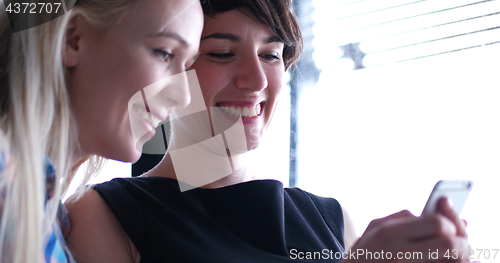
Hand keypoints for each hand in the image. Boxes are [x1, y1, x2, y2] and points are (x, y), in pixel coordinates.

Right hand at [342, 208, 470, 262]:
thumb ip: (403, 218)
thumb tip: (439, 214)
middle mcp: (398, 253)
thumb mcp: (374, 228)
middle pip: (450, 245)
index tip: (451, 229)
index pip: (437, 224)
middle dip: (463, 245)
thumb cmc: (363, 254)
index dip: (451, 225)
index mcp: (389, 233)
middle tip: (463, 247)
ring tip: (455, 258)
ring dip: (459, 260)